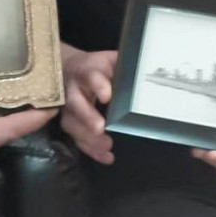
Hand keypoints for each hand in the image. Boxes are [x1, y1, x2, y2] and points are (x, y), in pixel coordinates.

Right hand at [60, 46, 116, 164]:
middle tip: (100, 128)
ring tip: (106, 146)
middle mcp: (72, 89)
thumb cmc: (97, 67)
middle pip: (75, 103)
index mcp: (86, 70)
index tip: (107, 96)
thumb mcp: (110, 60)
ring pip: (71, 123)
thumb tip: (148, 72)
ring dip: (87, 137)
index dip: (97, 85)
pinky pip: (76, 137)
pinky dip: (90, 149)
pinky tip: (106, 157)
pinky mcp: (69, 122)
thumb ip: (125, 65)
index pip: (90, 76)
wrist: (70, 68)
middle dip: (87, 116)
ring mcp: (67, 108)